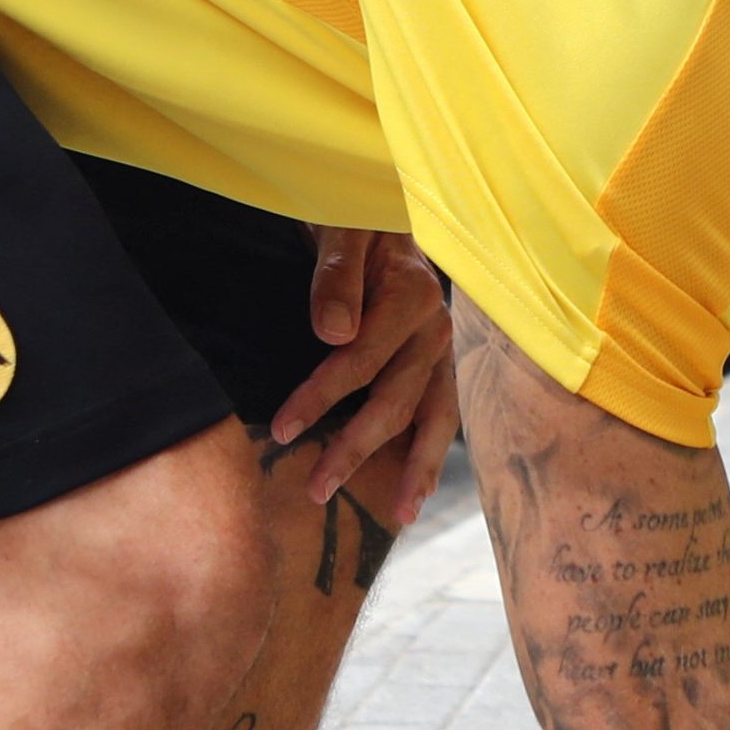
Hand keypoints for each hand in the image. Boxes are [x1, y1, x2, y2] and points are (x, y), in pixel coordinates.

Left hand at [273, 229, 457, 518]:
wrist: (388, 214)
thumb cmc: (356, 221)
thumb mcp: (341, 231)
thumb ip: (336, 277)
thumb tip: (334, 334)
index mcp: (413, 296)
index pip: (362, 359)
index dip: (321, 396)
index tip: (282, 429)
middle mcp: (438, 328)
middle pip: (396, 400)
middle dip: (355, 448)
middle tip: (315, 489)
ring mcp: (446, 351)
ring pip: (433, 418)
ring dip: (412, 468)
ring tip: (397, 515)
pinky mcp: (445, 364)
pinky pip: (444, 416)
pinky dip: (432, 455)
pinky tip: (419, 494)